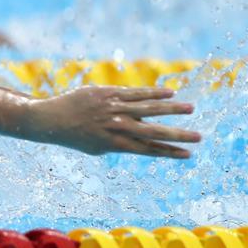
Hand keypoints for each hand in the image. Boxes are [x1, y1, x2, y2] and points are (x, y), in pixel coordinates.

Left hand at [28, 86, 200, 157]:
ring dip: (171, 109)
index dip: (168, 152)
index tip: (188, 155)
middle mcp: (115, 127)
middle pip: (152, 131)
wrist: (49, 120)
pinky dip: (154, 92)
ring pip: (147, 108)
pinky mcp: (108, 94)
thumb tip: (143, 139)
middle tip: (198, 138)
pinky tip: (171, 92)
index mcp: (114, 144)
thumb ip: (120, 143)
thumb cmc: (75, 136)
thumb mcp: (97, 146)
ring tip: (191, 108)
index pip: (147, 149)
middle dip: (177, 135)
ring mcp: (112, 109)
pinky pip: (135, 93)